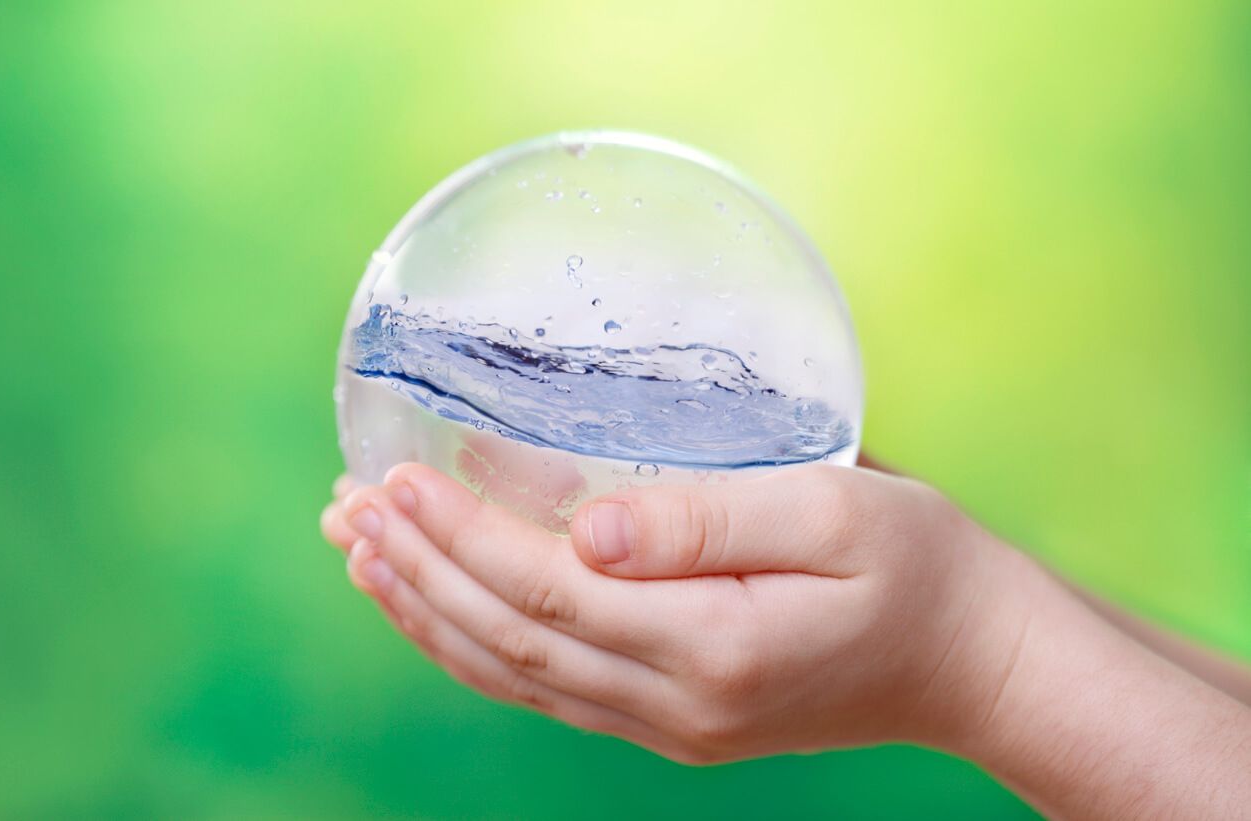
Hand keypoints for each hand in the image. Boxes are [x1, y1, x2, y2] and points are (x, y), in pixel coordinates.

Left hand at [321, 461, 1023, 761]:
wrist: (971, 659)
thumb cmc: (919, 563)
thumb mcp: (837, 508)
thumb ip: (706, 518)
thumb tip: (586, 525)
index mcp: (711, 643)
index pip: (546, 591)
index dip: (460, 535)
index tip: (392, 477)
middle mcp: (674, 700)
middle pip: (508, 639)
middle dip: (418, 571)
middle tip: (346, 511)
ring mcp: (669, 722)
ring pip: (515, 674)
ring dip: (429, 612)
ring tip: (363, 555)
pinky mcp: (673, 719)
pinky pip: (549, 689)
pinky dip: (478, 646)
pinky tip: (441, 607)